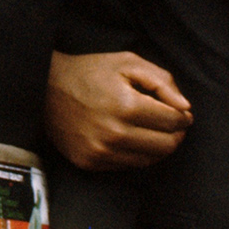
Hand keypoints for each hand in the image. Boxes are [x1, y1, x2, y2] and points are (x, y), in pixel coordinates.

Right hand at [46, 50, 190, 169]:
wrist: (43, 88)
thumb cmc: (89, 72)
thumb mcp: (127, 63)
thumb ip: (163, 81)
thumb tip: (186, 108)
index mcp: (126, 105)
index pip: (174, 122)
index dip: (182, 116)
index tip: (179, 111)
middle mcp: (114, 133)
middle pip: (167, 145)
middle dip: (175, 133)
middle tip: (169, 122)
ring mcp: (100, 151)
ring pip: (151, 160)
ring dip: (157, 145)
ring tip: (149, 129)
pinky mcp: (89, 162)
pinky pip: (128, 166)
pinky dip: (136, 153)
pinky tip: (129, 137)